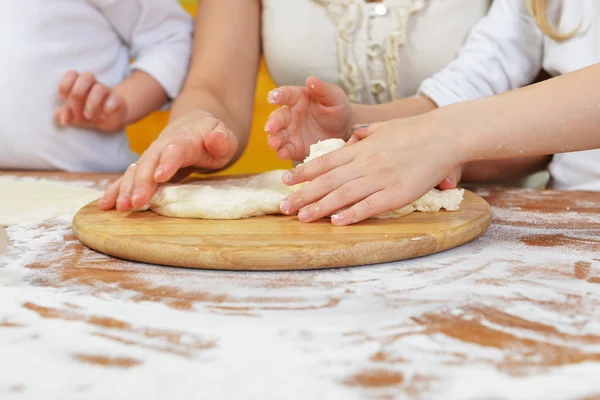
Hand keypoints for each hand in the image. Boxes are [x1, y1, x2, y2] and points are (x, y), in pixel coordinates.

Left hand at [55, 71, 126, 131]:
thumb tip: (64, 118)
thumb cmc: (87, 114)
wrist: (109, 121)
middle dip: (78, 93)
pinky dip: (108, 107)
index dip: (65, 84)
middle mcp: (94, 85)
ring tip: (88, 116)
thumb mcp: (73, 117)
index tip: (62, 98)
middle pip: (87, 77)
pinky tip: (104, 116)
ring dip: (91, 103)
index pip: (72, 74)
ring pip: (100, 88)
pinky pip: (115, 99)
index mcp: (80, 84)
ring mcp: (107, 92)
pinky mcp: (118, 101)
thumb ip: (64, 116)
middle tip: (75, 109)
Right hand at [98, 110, 237, 210]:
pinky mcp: (145, 168)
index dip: (167, 162)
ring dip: (126, 188)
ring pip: (135, 171)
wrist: (194, 126)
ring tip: (121, 207)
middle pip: (149, 162)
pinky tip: (106, 205)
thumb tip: (217, 139)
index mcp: (185, 139)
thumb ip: (223, 139)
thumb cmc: (212, 136)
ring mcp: (151, 157)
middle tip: (135, 202)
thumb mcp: (225, 136)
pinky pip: (127, 178)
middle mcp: (163, 146)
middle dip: (140, 182)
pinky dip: (115, 190)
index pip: (175, 149)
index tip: (160, 177)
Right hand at [265, 76, 353, 160]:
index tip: (273, 97)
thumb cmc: (337, 109)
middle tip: (270, 128)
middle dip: (272, 123)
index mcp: (297, 98)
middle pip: (277, 117)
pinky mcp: (294, 148)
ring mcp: (290, 132)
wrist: (344, 131)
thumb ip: (323, 89)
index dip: (278, 95)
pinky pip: (286, 150)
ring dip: (274, 139)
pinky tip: (282, 154)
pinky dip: (282, 152)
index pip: (285, 95)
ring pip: (277, 135)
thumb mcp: (334, 98)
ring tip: (274, 144)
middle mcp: (290, 115)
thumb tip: (311, 79)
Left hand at [278, 114, 461, 224]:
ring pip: (343, 195)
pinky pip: (370, 206)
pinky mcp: (397, 194)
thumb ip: (366, 135)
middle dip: (303, 195)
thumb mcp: (384, 128)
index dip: (303, 173)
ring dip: (320, 207)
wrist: (444, 135)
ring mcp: (380, 179)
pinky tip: (336, 222)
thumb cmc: (415, 132)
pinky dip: (352, 214)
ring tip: (302, 217)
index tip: (285, 181)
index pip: (324, 162)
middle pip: (327, 181)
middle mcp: (365, 163)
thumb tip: (352, 138)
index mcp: (360, 148)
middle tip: (283, 206)